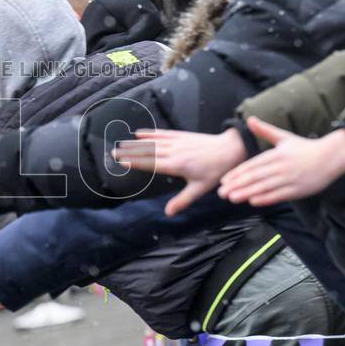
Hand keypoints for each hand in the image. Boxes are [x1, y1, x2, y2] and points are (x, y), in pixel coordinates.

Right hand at [113, 128, 247, 215]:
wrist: (230, 149)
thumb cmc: (216, 171)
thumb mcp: (199, 189)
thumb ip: (182, 200)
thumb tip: (167, 213)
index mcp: (176, 166)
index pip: (151, 163)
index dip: (135, 162)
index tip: (121, 161)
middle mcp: (174, 152)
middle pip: (147, 152)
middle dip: (130, 152)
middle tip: (113, 153)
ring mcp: (177, 142)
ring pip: (152, 142)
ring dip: (136, 143)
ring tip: (121, 144)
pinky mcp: (182, 136)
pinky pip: (163, 133)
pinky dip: (150, 133)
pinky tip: (139, 133)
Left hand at [217, 119, 344, 206]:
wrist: (332, 156)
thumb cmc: (305, 148)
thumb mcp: (284, 137)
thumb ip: (265, 131)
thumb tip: (249, 119)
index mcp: (276, 154)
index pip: (252, 165)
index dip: (237, 173)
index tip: (224, 181)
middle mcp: (281, 166)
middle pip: (255, 177)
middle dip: (237, 185)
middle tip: (222, 193)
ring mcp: (290, 179)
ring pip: (265, 187)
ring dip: (247, 193)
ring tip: (232, 198)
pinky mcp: (299, 190)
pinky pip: (279, 195)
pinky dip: (266, 198)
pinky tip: (253, 201)